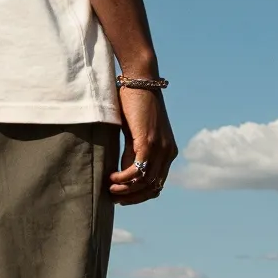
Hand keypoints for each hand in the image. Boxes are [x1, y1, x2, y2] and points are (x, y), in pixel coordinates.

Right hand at [110, 87, 177, 204]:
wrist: (140, 79)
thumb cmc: (134, 101)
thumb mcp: (135, 132)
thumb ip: (133, 151)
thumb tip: (124, 172)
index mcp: (168, 151)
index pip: (157, 184)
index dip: (139, 195)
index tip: (122, 197)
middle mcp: (168, 152)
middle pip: (152, 188)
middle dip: (132, 197)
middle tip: (114, 198)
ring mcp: (160, 147)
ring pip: (145, 182)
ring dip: (126, 190)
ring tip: (110, 189)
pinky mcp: (149, 141)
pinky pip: (138, 169)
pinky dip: (124, 178)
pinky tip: (111, 177)